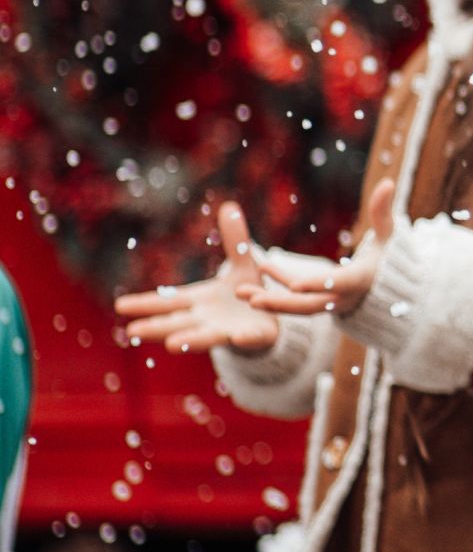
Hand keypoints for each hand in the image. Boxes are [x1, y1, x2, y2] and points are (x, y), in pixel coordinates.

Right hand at [115, 202, 279, 354]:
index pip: (167, 302)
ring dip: (191, 340)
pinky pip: (248, 338)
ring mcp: (228, 330)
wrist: (274, 318)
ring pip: (206, 336)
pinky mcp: (254, 337)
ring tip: (173, 345)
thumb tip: (229, 206)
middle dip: (157, 327)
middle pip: (178, 323)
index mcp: (199, 300)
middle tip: (133, 331)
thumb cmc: (249, 292)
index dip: (145, 304)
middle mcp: (207, 319)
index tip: (120, 306)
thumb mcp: (243, 262)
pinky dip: (242, 338)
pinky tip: (237, 338)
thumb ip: (235, 239)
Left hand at [236, 179, 395, 316]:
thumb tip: (389, 182)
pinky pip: (296, 297)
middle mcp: (343, 298)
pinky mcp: (320, 302)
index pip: (337, 284)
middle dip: (281, 304)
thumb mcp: (388, 236)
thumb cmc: (390, 259)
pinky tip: (259, 267)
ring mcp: (329, 303)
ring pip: (298, 307)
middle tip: (253, 301)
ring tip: (242, 294)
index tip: (293, 286)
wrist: (392, 293)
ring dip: (271, 302)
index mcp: (360, 282)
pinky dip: (278, 287)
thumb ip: (383, 212)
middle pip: (310, 305)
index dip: (316, 284)